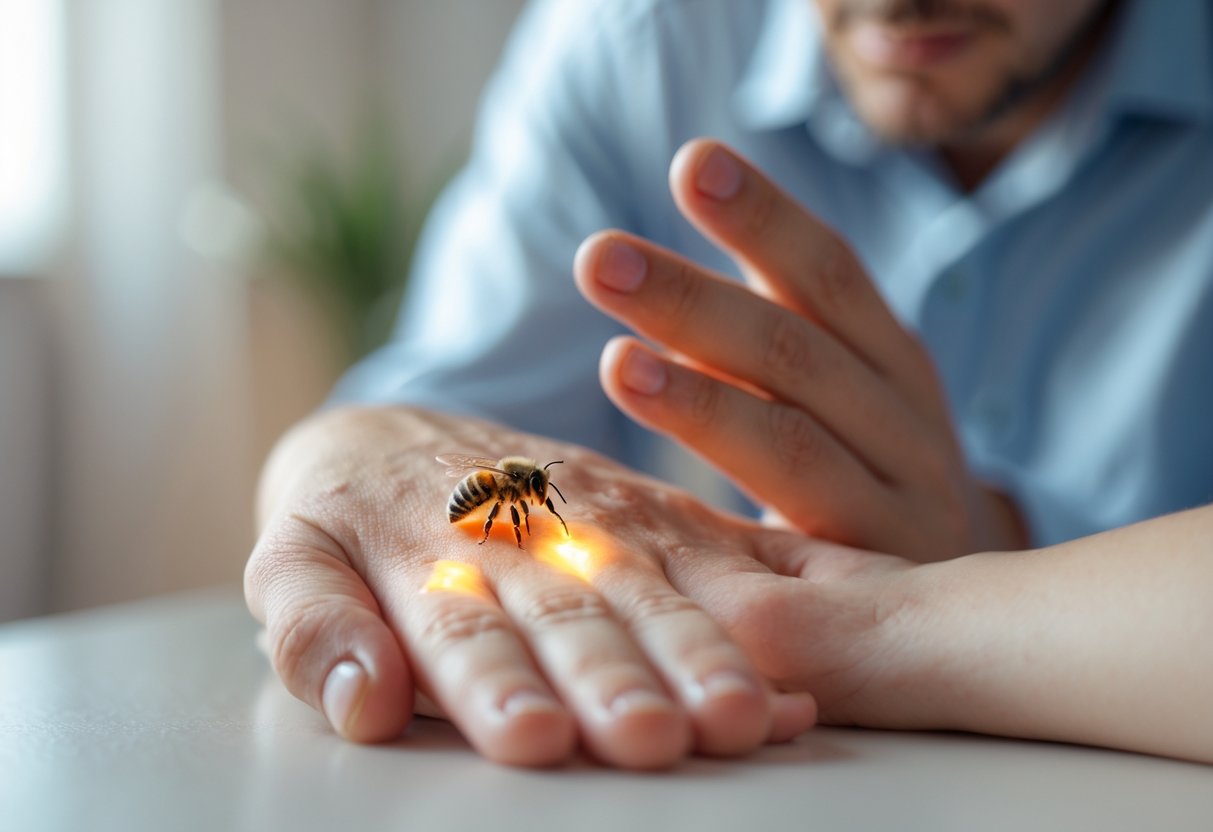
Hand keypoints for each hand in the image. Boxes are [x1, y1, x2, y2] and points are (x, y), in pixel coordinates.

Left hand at [245, 405, 815, 768]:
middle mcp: (519, 537)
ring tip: (742, 716)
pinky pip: (704, 571)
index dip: (495, 683)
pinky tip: (794, 685)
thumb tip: (360, 702)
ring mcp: (592, 523)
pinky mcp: (645, 520)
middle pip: (566, 615)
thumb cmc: (348, 515)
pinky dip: (748, 626)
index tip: (531, 736)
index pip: (459, 626)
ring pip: (646, 594)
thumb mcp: (293, 555)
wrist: (402, 429)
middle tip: (650, 736)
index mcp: (422, 549)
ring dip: (694, 655)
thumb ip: (313, 624)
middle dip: (609, 677)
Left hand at [574, 139, 1025, 560]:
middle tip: (599, 256)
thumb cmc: (860, 480)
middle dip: (693, 301)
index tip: (692, 161)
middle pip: (797, 345)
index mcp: (889, 358)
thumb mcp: (833, 401)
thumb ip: (765, 347)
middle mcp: (904, 419)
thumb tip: (646, 278)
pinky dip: (731, 517)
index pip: (828, 272)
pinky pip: (797, 542)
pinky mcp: (878, 582)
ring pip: (794, 440)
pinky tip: (654, 495)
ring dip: (700, 400)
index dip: (764, 217)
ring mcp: (901, 503)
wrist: (955, 608)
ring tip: (615, 361)